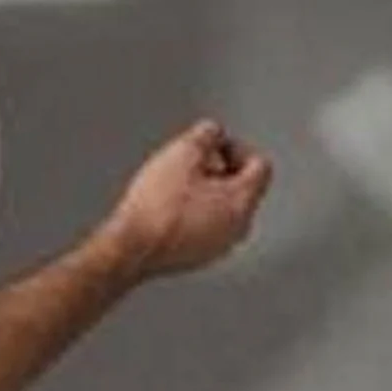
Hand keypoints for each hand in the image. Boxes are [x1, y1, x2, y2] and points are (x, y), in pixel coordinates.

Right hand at [112, 118, 274, 277]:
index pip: (260, 165)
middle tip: (191, 164)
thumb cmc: (157, 208)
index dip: (236, 148)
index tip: (213, 145)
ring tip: (175, 187)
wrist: (131, 248)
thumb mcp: (182, 153)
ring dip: (205, 193)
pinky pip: (206, 229)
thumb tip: (211, 132)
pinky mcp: (198, 258)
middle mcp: (238, 228)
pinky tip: (167, 210)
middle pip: (242, 188)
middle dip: (219, 170)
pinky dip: (194, 216)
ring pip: (224, 210)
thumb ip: (205, 133)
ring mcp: (219, 247)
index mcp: (242, 201)